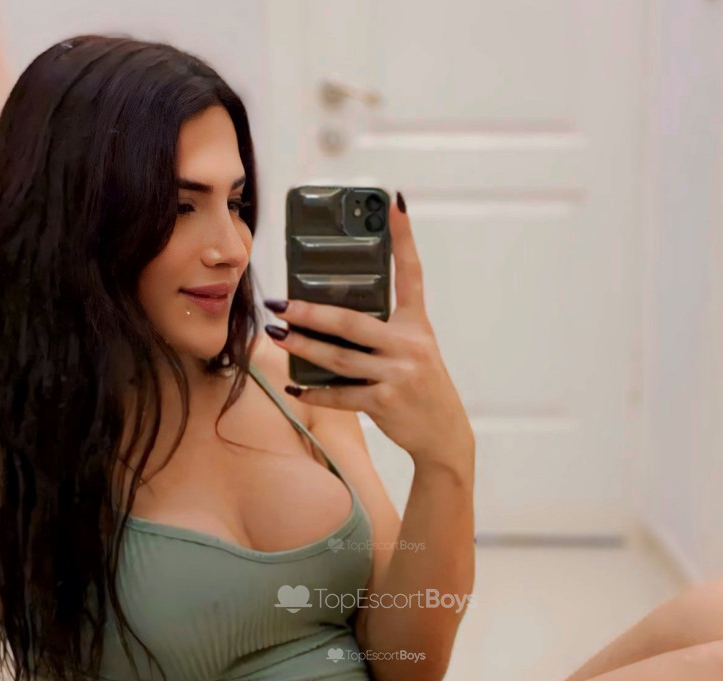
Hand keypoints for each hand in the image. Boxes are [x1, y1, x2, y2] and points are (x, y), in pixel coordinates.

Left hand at [263, 191, 472, 473]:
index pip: (411, 274)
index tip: (393, 204)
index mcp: (417, 325)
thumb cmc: (422, 388)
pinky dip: (315, 394)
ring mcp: (396, 375)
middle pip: (351, 323)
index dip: (403, 237)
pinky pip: (340, 396)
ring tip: (278, 336)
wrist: (444, 434)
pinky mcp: (384, 403)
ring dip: (303, 348)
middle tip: (281, 304)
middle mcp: (409, 346)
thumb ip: (384, 331)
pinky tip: (295, 387)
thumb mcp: (415, 351)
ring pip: (338, 358)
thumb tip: (332, 317)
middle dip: (311, 312)